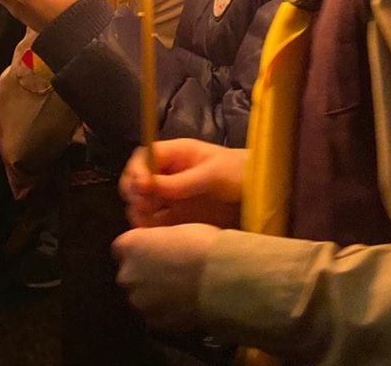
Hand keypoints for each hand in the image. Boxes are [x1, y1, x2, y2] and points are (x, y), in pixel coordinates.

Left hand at [112, 224, 219, 330]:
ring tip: (179, 289)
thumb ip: (158, 242)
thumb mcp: (175, 230)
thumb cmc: (200, 244)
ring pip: (142, 297)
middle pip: (129, 274)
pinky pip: (156, 314)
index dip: (139, 249)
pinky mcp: (155, 324)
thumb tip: (160, 247)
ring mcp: (139, 302)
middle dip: (144, 273)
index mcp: (129, 245)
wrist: (218, 279)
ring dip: (154, 294)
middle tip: (168, 270)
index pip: (121, 247)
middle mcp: (127, 275)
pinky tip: (184, 303)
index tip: (153, 249)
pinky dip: (166, 310)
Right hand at [119, 139, 244, 228]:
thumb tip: (152, 187)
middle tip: (143, 207)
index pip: (144, 157)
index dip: (137, 170)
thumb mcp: (212, 173)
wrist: (257, 192)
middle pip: (137, 180)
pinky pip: (155, 222)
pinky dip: (149, 228)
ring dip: (139, 211)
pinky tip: (152, 235)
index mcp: (175, 155)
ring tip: (146, 222)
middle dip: (133, 193)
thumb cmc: (237, 172)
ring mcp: (171, 196)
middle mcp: (168, 174)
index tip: (141, 186)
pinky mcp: (177, 217)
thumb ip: (183, 181)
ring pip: (143, 202)